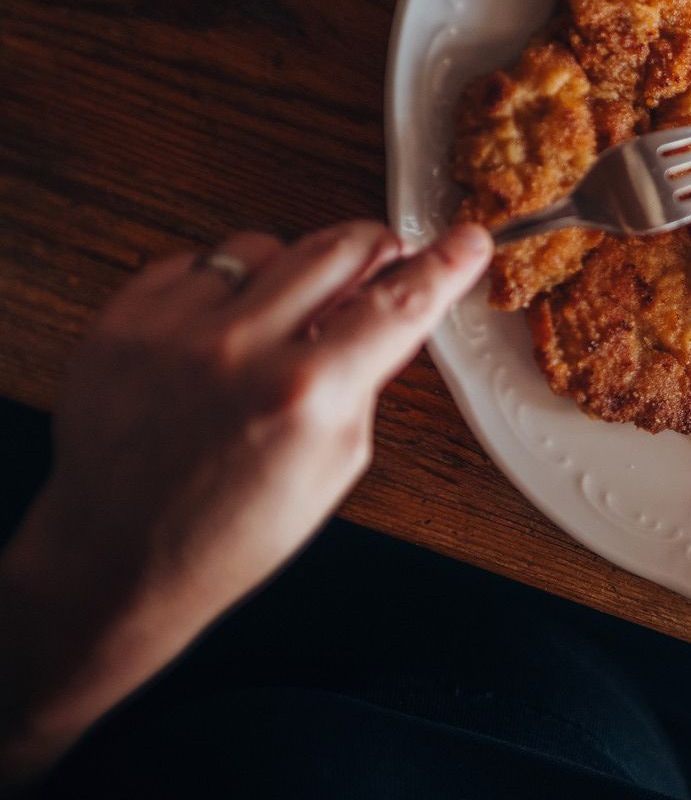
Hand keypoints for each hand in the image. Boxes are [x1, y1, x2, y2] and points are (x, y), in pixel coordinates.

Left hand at [0, 220, 491, 786]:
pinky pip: (196, 264)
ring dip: (290, 273)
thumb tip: (392, 314)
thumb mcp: (334, 465)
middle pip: (339, 247)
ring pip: (265, 246)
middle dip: (374, 250)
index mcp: (306, 395)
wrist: (114, 559)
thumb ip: (364, 381)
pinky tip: (217, 337)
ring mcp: (173, 328)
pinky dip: (219, 290)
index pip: (400, 303)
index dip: (445, 264)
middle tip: (382, 264)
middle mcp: (239, 349)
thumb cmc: (227, 532)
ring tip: (277, 326)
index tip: (468, 240)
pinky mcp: (123, 319)